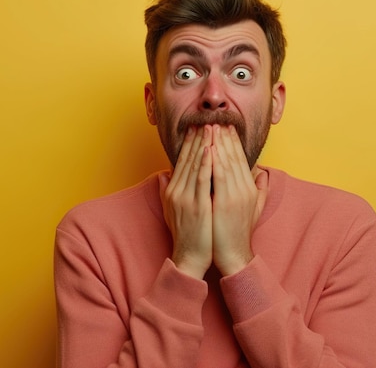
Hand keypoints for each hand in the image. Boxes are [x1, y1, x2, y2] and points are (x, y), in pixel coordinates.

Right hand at [159, 126, 213, 278]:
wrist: (189, 256)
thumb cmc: (185, 234)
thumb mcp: (171, 209)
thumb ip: (167, 190)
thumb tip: (163, 174)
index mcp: (173, 190)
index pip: (182, 160)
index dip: (190, 142)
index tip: (197, 126)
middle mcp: (177, 191)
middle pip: (188, 158)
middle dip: (198, 137)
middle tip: (205, 118)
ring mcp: (186, 198)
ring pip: (196, 165)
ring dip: (203, 144)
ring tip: (210, 127)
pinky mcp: (197, 206)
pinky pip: (202, 180)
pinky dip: (206, 163)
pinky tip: (211, 149)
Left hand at [210, 125, 268, 275]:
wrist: (234, 254)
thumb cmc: (239, 232)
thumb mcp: (254, 208)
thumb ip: (260, 190)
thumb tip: (264, 174)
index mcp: (250, 188)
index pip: (241, 159)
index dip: (234, 142)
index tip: (226, 126)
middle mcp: (245, 188)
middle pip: (235, 157)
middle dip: (226, 136)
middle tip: (218, 119)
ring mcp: (236, 195)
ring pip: (227, 162)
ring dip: (219, 143)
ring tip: (212, 126)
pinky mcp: (226, 202)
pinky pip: (220, 176)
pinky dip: (215, 161)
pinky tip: (210, 148)